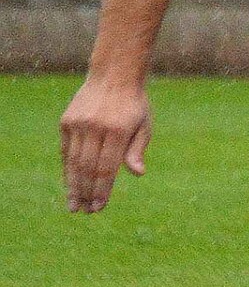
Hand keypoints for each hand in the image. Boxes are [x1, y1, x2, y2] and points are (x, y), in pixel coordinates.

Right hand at [61, 78, 151, 213]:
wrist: (113, 75)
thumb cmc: (134, 105)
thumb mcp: (144, 125)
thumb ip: (138, 150)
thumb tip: (138, 174)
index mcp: (119, 131)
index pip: (107, 168)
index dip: (102, 191)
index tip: (99, 207)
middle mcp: (96, 128)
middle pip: (87, 168)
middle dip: (86, 193)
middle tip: (84, 211)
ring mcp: (79, 124)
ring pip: (73, 161)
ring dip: (73, 185)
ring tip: (73, 204)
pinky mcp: (67, 121)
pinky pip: (66, 150)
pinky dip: (67, 168)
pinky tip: (69, 183)